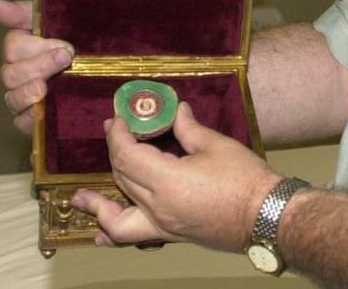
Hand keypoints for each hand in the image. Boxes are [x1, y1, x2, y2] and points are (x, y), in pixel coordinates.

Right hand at [0, 0, 73, 134]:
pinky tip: (42, 109)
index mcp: (21, 48)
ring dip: (29, 92)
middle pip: (11, 74)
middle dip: (39, 66)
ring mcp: (22, 98)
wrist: (105, 71)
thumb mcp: (55, 21)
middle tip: (65, 59)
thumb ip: (23, 13)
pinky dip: (30, 117)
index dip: (35, 47)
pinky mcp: (31, 120)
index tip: (64, 47)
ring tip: (46, 87)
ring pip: (13, 98)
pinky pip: (21, 122)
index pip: (13, 47)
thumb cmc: (77, 41)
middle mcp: (17, 73)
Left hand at [74, 102, 280, 251]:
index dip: (117, 135)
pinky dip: (115, 234)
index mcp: (167, 181)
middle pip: (122, 178)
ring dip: (99, 206)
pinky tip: (102, 235)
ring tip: (81, 200)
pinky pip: (134, 236)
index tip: (116, 120)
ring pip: (119, 215)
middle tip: (113, 133)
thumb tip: (177, 111)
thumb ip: (188, 129)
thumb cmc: (245, 180)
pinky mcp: (172, 234)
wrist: (267, 216)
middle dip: (114, 153)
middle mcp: (158, 208)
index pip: (128, 155)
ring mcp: (163, 225)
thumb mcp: (216, 145)